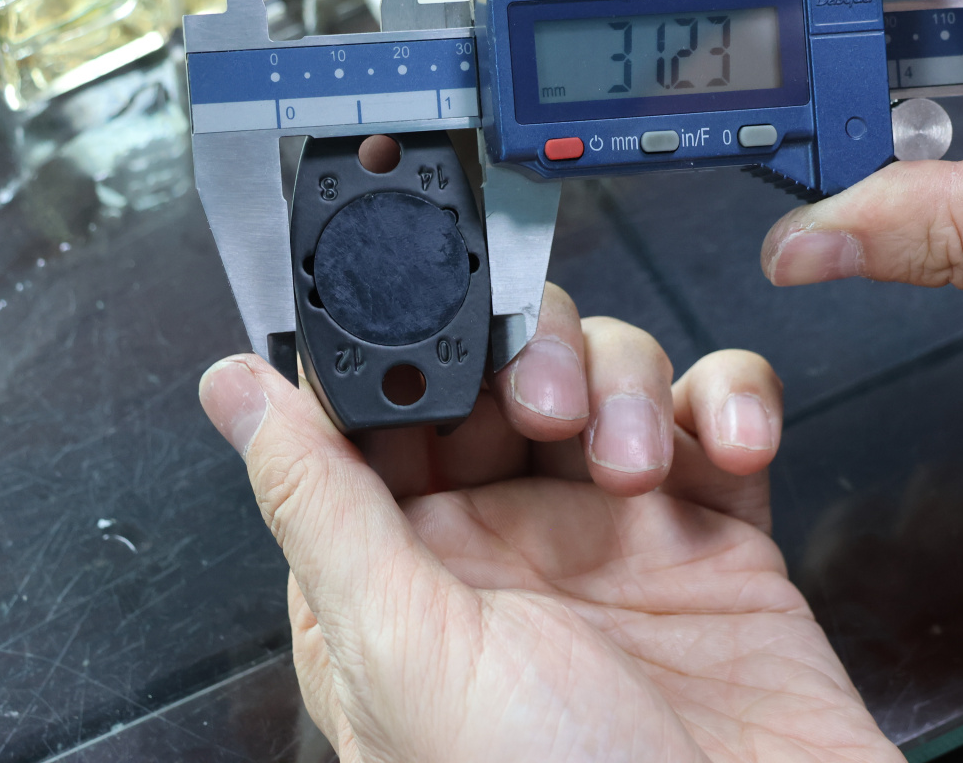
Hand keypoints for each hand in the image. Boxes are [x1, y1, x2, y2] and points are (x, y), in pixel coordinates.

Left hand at [198, 285, 899, 761]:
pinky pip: (716, 411)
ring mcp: (616, 528)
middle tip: (543, 404)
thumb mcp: (406, 652)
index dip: (398, 347)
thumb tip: (231, 389)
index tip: (424, 311)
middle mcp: (504, 541)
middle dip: (528, 350)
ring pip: (608, 369)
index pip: (378, 411)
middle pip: (500, 366)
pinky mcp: (716, 527)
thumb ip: (321, 504)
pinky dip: (729, 397)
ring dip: (627, 382)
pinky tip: (732, 442)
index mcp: (402, 569)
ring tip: (640, 464)